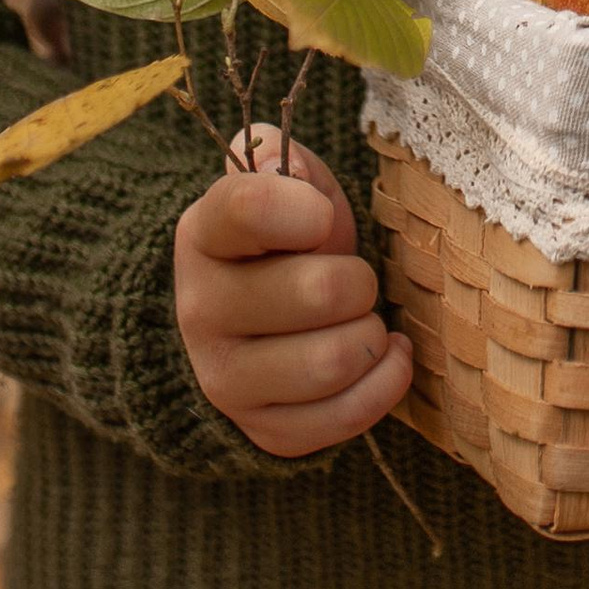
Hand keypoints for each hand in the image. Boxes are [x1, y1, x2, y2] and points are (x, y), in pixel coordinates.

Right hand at [175, 129, 411, 457]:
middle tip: (351, 280)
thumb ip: (284, 160)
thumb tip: (285, 170)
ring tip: (358, 320)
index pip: (248, 208)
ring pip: (337, 360)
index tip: (322, 218)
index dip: (307, 208)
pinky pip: (347, 415)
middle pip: (322, 292)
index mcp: (204, 235)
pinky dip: (386, 380)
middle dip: (359, 280)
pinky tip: (381, 356)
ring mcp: (227, 379)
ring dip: (370, 334)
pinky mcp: (264, 429)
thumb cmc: (282, 245)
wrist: (242, 326)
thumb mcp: (283, 188)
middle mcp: (202, 310)